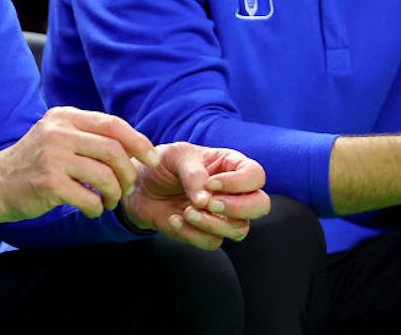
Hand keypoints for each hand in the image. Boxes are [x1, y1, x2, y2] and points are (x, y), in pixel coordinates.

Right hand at [0, 107, 159, 226]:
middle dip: (128, 173)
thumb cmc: (35, 162)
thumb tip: (133, 145)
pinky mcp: (49, 184)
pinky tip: (92, 210)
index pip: (113, 124)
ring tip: (108, 201)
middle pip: (114, 150)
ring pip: (105, 177)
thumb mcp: (57, 135)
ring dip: (113, 195)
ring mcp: (53, 157)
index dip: (138, 142)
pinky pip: (89, 199)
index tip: (151, 158)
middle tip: (126, 188)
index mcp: (65, 116)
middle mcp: (59, 132)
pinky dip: (97, 209)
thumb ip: (88, 134)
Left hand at [121, 143, 270, 249]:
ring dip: (213, 223)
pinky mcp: (206, 233)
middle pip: (260, 205)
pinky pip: (213, 242)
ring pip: (240, 229)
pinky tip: (174, 219)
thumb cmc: (163, 164)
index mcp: (231, 166)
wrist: (140, 187)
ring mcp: (223, 215)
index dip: (239, 183)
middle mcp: (234, 192)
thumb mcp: (176, 157)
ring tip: (186, 211)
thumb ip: (193, 174)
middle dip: (237, 207)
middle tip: (208, 203)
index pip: (256, 176)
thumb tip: (205, 200)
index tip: (211, 183)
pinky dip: (192, 234)